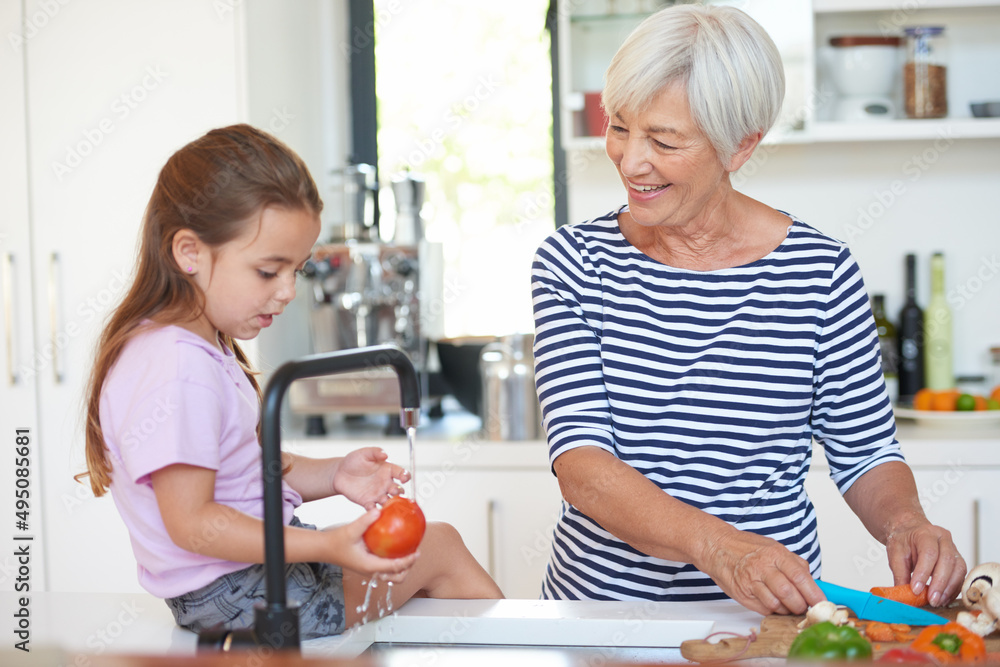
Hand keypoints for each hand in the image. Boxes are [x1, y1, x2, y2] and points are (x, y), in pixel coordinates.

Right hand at [322, 509, 417, 582]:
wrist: (325, 548)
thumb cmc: (337, 541)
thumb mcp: (351, 530)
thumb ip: (365, 521)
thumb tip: (379, 511)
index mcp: (369, 566)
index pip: (394, 568)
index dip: (408, 561)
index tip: (417, 552)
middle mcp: (372, 571)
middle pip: (397, 577)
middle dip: (408, 568)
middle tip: (414, 552)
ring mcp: (371, 570)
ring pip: (393, 575)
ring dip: (403, 566)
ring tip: (409, 551)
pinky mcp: (370, 565)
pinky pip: (387, 567)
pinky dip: (395, 561)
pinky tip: (397, 546)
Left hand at [334, 447, 409, 509]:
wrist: (340, 473)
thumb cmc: (353, 461)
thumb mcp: (364, 453)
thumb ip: (375, 452)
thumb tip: (385, 454)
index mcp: (388, 470)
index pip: (402, 473)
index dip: (405, 476)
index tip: (403, 478)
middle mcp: (386, 483)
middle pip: (398, 489)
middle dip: (399, 492)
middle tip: (394, 491)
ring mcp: (378, 494)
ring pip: (389, 501)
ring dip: (390, 503)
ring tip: (385, 501)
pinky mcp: (368, 502)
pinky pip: (374, 508)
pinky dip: (375, 511)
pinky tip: (373, 509)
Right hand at [699, 526, 823, 615]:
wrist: (717, 547)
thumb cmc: (746, 547)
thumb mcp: (772, 546)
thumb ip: (792, 562)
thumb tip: (811, 580)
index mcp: (775, 553)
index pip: (799, 576)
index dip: (813, 592)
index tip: (821, 602)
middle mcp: (763, 567)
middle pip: (789, 594)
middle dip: (801, 605)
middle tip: (804, 607)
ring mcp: (751, 581)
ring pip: (776, 604)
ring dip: (787, 610)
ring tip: (788, 606)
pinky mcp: (742, 593)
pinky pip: (764, 609)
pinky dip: (773, 610)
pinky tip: (773, 603)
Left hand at [885, 519, 965, 606]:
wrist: (911, 532)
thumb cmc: (904, 542)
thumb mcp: (895, 554)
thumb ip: (899, 574)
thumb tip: (903, 594)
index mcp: (925, 533)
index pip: (929, 553)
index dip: (923, 573)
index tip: (916, 590)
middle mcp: (942, 538)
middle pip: (947, 561)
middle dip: (939, 584)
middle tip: (931, 600)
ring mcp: (953, 548)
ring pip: (959, 569)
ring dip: (949, 588)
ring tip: (938, 601)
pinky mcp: (958, 559)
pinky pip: (961, 576)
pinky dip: (953, 589)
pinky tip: (944, 598)